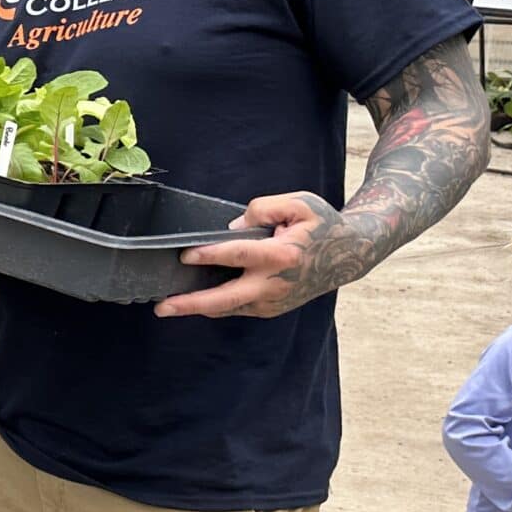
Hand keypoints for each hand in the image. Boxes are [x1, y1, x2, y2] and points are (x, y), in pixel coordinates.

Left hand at [156, 192, 345, 319]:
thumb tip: (233, 225)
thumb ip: (264, 208)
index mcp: (282, 255)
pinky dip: (216, 306)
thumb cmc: (323, 225)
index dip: (209, 255)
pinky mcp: (273, 308)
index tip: (184, 255)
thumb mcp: (300, 203)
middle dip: (192, 304)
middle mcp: (276, 283)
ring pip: (229, 308)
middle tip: (162, 307)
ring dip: (199, 308)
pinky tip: (196, 301)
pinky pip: (238, 308)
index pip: (238, 255)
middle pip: (227, 298)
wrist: (350, 254)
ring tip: (168, 307)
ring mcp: (274, 301)